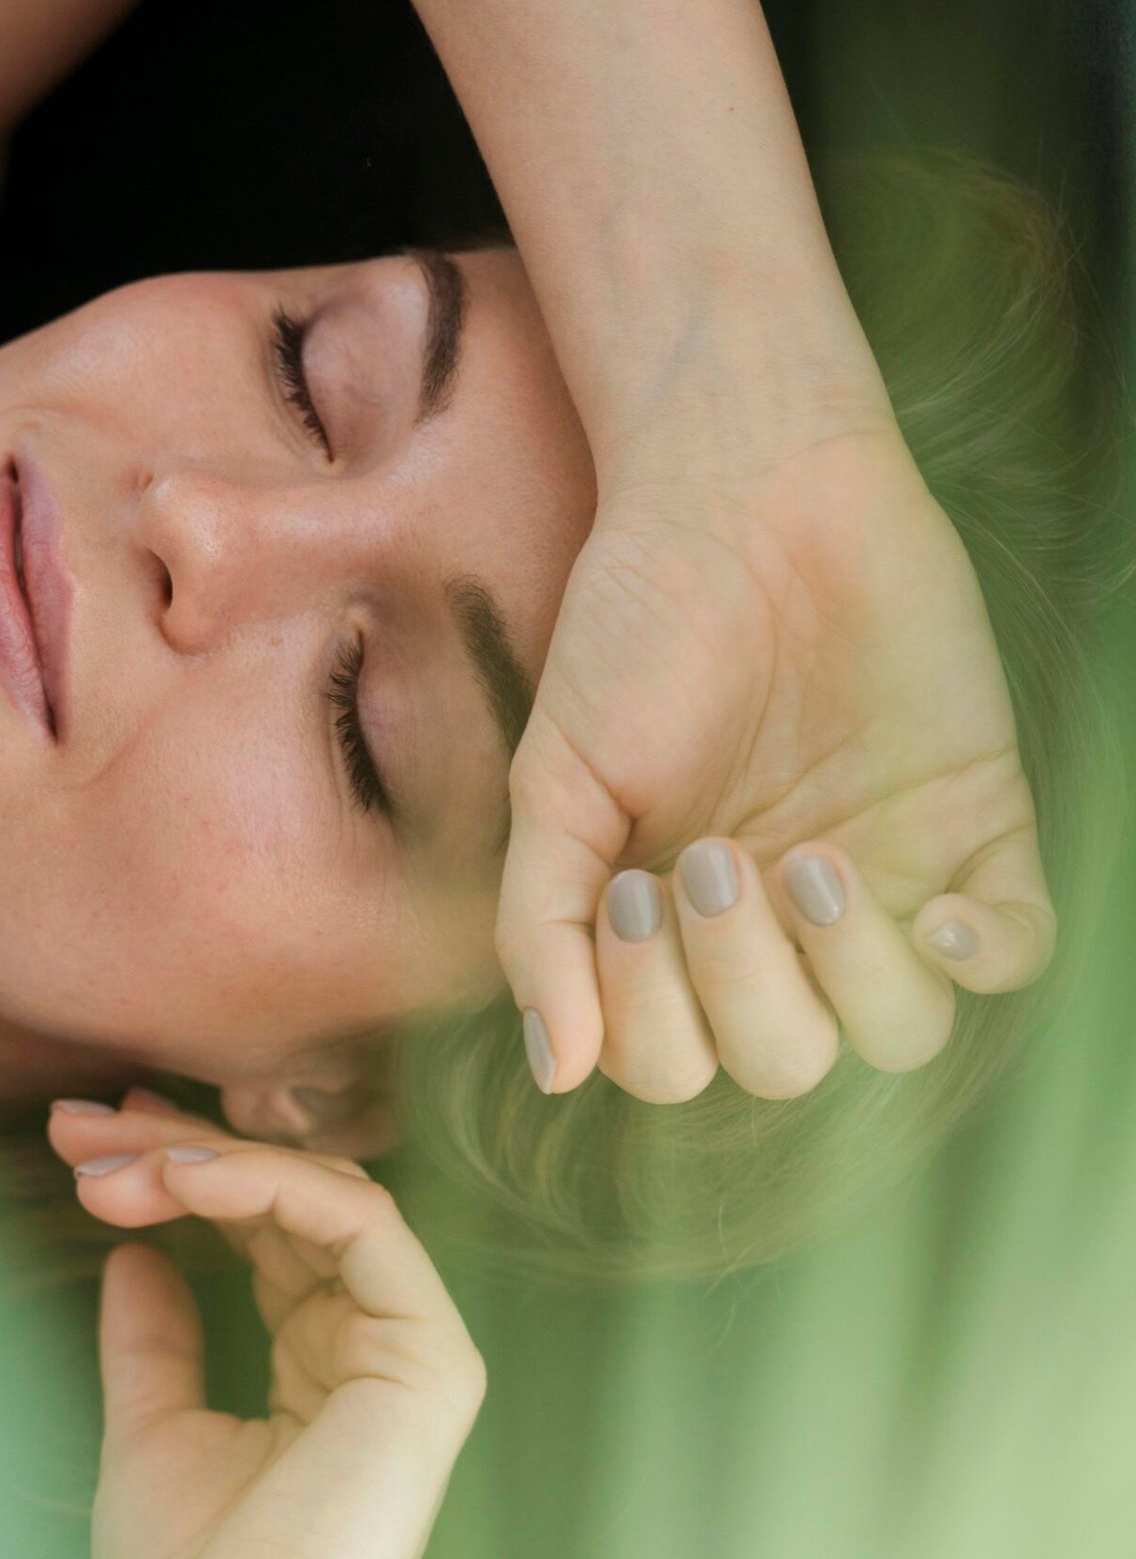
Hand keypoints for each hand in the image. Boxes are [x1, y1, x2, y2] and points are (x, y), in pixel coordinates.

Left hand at [47, 1094, 485, 1558]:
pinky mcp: (430, 1360)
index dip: (179, 1175)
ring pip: (325, 1196)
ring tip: (111, 1156)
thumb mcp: (149, 1434)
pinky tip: (180, 1176)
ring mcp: (414, 1354)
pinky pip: (360, 1224)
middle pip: (290, 1204)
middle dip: (179, 1150)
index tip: (82, 1147)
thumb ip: (152, 1340)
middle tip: (80, 1125)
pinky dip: (269, 1184)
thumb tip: (136, 1251)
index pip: (264, 1234)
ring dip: (209, 1159)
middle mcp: (378, 1352)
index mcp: (322, 1371)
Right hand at [500, 419, 1055, 1100]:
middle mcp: (786, 931)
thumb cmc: (637, 629)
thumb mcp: (556, 785)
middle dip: (739, 984)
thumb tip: (556, 1070)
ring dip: (849, 975)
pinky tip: (934, 914)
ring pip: (900, 1032)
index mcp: (683, 936)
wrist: (740, 487)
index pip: (678, 1063)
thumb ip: (541, 929)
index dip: (652, 1018)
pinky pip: (1018, 951)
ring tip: (806, 859)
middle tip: (710, 860)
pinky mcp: (976, 822)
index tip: (630, 891)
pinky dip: (983, 958)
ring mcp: (888, 881)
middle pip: (787, 1060)